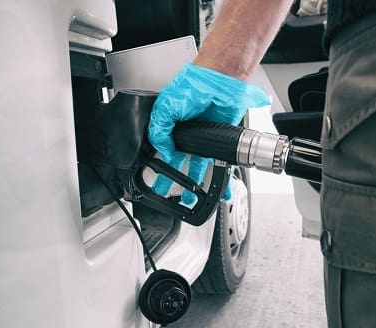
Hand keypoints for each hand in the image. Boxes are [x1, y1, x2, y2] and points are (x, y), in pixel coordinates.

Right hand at [148, 62, 269, 204]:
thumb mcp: (166, 107)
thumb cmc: (194, 85)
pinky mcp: (220, 142)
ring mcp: (203, 139)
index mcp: (170, 125)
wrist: (221, 81)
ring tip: (189, 199)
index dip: (157, 163)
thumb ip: (159, 131)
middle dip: (172, 180)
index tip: (154, 177)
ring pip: (197, 167)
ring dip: (193, 184)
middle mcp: (186, 134)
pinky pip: (219, 163)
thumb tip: (163, 150)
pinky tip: (221, 189)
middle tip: (165, 193)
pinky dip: (221, 178)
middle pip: (177, 162)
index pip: (160, 149)